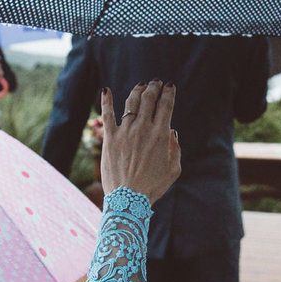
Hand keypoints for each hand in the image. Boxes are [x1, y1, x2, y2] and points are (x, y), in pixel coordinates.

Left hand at [100, 80, 180, 203]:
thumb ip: (175, 149)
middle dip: (154, 87)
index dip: (169, 92)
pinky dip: (106, 101)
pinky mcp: (110, 138)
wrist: (128, 199)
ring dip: (137, 91)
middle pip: (149, 99)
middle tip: (156, 83)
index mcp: (161, 135)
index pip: (166, 105)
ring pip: (131, 103)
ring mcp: (126, 132)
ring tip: (141, 86)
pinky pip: (107, 115)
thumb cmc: (153, 187)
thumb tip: (172, 132)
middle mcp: (144, 129)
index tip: (169, 86)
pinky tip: (105, 90)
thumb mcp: (173, 170)